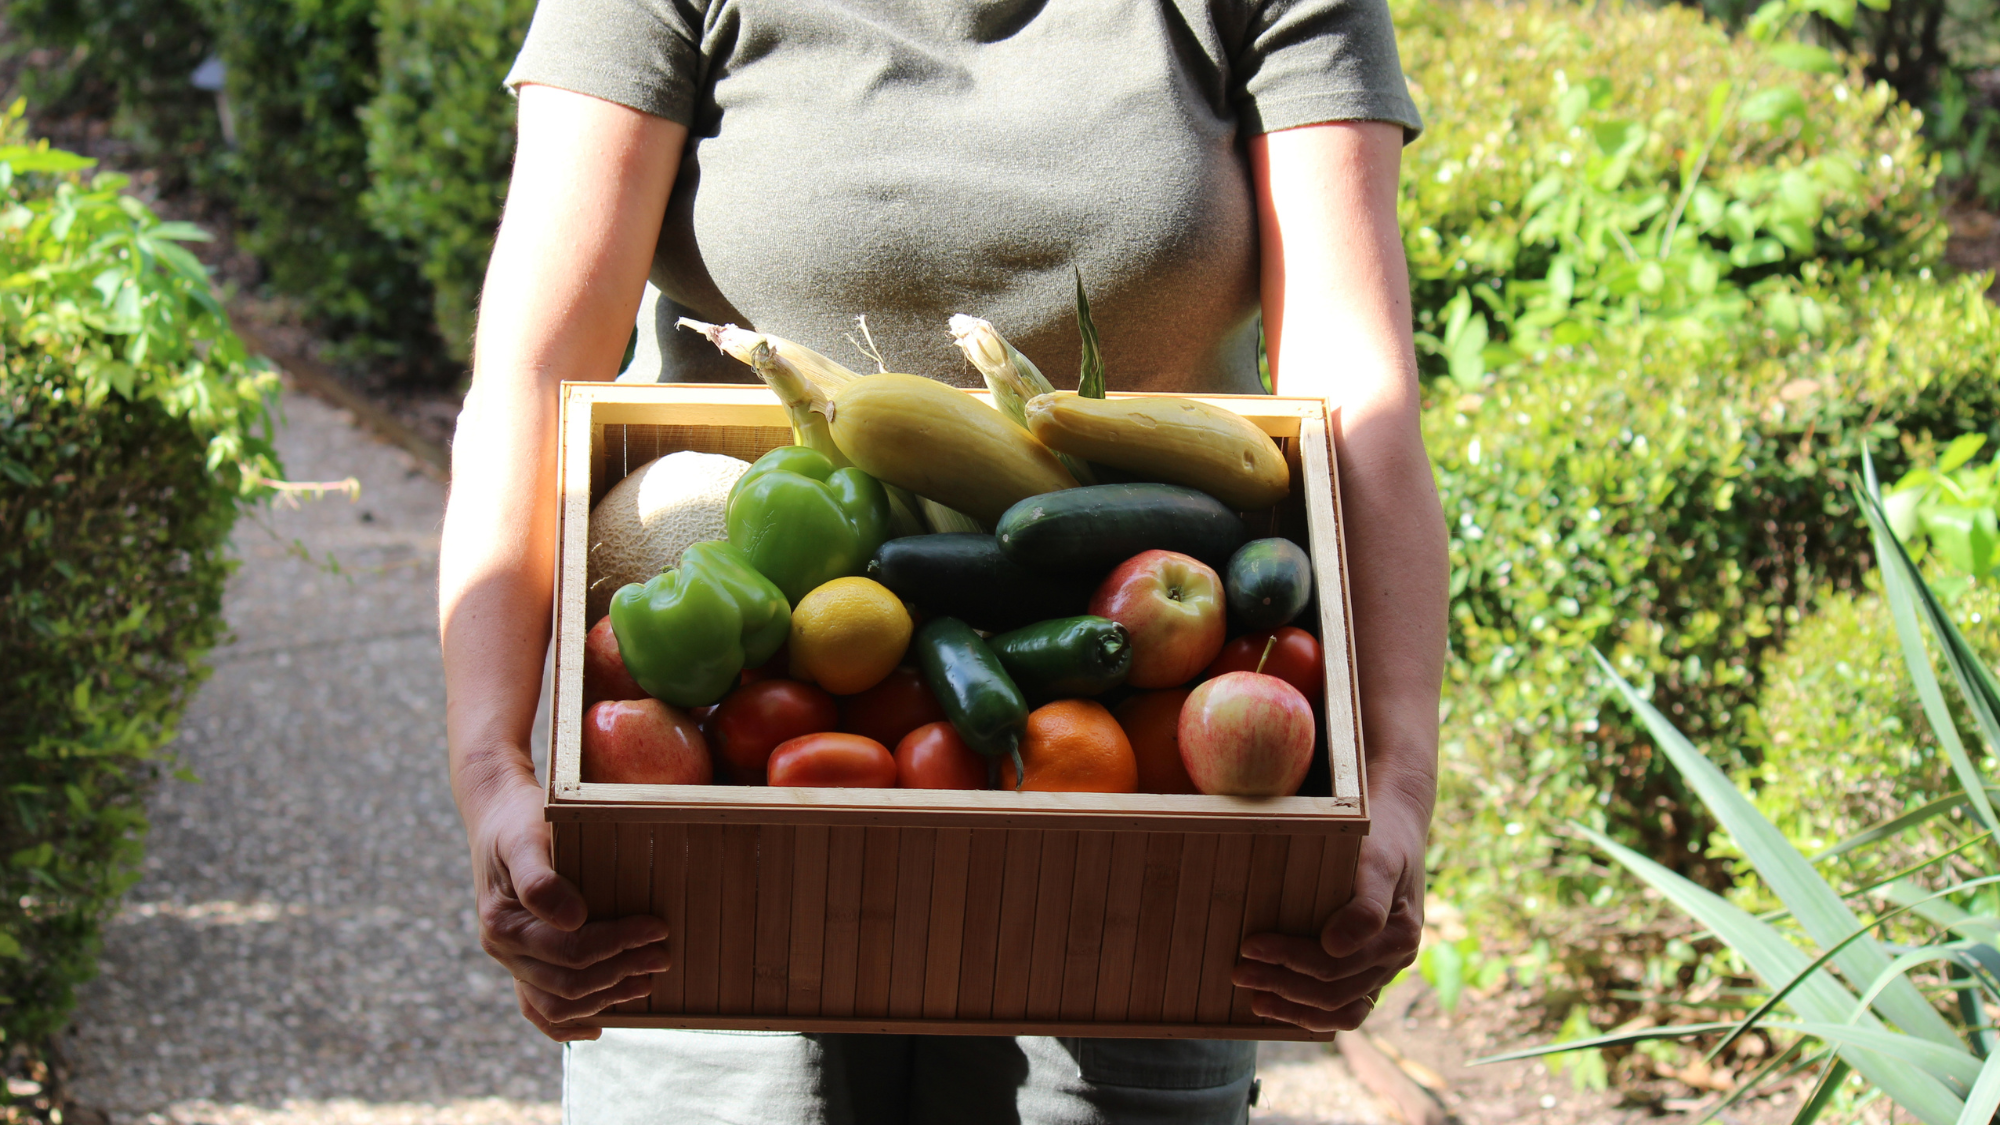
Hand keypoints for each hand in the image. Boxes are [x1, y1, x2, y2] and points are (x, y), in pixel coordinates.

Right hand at [467, 768, 670, 1041]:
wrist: (497, 817)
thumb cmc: (518, 823)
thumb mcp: (525, 838)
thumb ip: (540, 880)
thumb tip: (573, 919)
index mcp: (504, 923)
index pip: (569, 950)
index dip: (617, 943)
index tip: (657, 928)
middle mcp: (503, 950)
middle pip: (568, 983)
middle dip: (620, 972)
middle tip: (662, 955)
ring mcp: (512, 961)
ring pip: (556, 1004)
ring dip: (605, 998)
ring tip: (646, 982)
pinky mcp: (523, 963)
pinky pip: (538, 1008)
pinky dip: (566, 1024)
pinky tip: (598, 1024)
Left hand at [1232, 780, 1428, 1032]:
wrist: (1396, 824)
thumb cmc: (1381, 837)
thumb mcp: (1378, 859)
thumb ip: (1365, 903)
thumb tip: (1335, 947)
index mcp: (1399, 935)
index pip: (1336, 962)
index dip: (1290, 958)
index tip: (1249, 946)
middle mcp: (1394, 960)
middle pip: (1334, 990)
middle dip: (1282, 983)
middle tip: (1238, 971)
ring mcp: (1383, 970)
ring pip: (1339, 1009)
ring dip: (1293, 1007)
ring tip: (1253, 998)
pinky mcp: (1369, 972)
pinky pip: (1343, 1008)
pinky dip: (1310, 1014)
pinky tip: (1277, 1006)